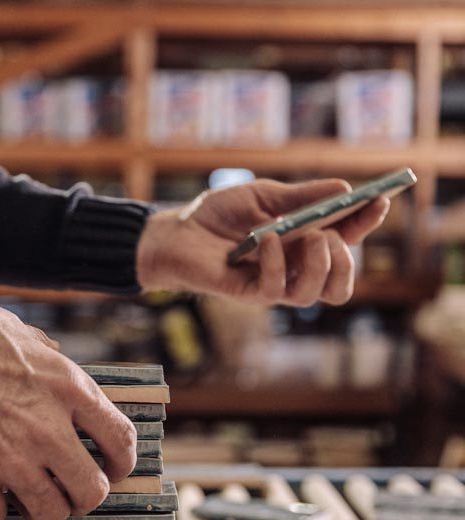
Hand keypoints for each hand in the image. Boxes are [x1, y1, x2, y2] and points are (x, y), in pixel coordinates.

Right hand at [0, 278, 136, 519]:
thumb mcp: (21, 332)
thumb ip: (51, 359)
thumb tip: (63, 370)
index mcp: (66, 386)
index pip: (121, 439)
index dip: (124, 462)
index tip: (115, 469)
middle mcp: (47, 427)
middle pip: (93, 490)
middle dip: (87, 494)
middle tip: (72, 488)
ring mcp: (9, 457)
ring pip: (51, 514)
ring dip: (45, 508)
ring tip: (31, 495)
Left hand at [137, 179, 389, 306]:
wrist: (175, 232)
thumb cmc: (216, 215)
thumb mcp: (262, 196)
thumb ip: (301, 196)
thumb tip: (345, 189)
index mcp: (302, 242)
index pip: (345, 239)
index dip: (366, 222)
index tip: (380, 199)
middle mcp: (293, 268)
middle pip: (339, 282)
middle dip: (347, 259)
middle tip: (332, 234)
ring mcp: (272, 283)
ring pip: (315, 294)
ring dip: (321, 266)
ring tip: (311, 237)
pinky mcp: (248, 293)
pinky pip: (275, 290)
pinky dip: (277, 263)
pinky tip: (267, 239)